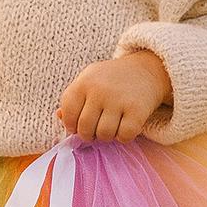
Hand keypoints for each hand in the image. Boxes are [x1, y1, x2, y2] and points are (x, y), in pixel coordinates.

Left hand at [56, 51, 171, 143]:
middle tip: (96, 129)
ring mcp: (119, 99)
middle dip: (89, 134)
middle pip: (85, 129)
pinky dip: (124, 137)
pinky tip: (125, 126)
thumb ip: (73, 99)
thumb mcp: (89, 80)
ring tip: (111, 125)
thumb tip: (59, 117)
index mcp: (84, 82)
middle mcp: (100, 90)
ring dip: (107, 136)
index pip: (68, 114)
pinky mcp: (137, 110)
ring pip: (104, 135)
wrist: (146, 69)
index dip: (71, 125)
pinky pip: (124, 136)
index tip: (78, 126)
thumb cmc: (111, 79)